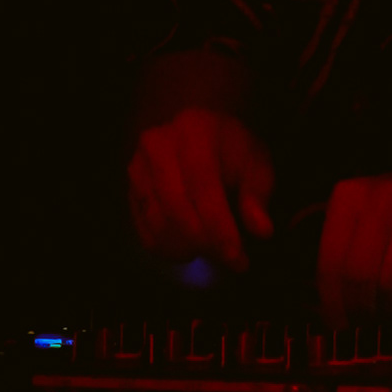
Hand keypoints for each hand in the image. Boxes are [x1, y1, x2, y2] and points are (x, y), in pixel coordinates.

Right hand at [126, 103, 276, 272]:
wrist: (202, 137)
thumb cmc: (233, 153)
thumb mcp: (256, 166)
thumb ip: (258, 196)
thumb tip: (261, 230)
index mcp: (194, 130)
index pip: (202, 184)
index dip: (218, 225)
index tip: (236, 256)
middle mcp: (157, 145)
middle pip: (175, 206)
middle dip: (206, 242)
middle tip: (234, 261)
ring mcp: (137, 169)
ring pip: (158, 223)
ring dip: (189, 248)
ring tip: (217, 251)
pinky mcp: (129, 192)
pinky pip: (145, 233)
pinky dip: (170, 250)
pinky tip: (194, 248)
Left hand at [314, 151, 391, 324]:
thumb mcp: (370, 218)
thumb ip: (348, 252)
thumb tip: (331, 311)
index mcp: (347, 197)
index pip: (328, 263)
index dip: (331, 303)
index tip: (337, 328)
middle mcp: (372, 199)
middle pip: (354, 275)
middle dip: (357, 311)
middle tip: (362, 332)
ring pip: (381, 282)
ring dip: (383, 312)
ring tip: (385, 323)